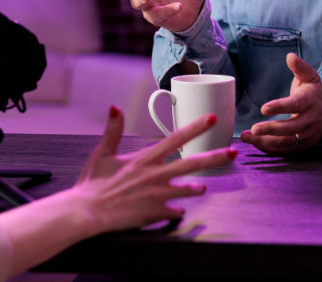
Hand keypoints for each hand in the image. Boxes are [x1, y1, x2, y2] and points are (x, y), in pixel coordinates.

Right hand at [70, 106, 236, 233]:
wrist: (87, 212)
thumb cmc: (92, 183)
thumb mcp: (101, 153)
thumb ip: (113, 130)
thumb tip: (115, 107)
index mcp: (145, 159)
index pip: (176, 138)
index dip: (195, 127)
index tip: (212, 118)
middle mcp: (156, 175)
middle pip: (192, 164)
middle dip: (215, 157)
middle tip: (233, 152)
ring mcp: (158, 196)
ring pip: (188, 190)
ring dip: (196, 188)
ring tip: (202, 187)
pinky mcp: (155, 213)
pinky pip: (173, 212)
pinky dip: (176, 210)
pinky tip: (177, 210)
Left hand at [239, 53, 321, 154]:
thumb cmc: (313, 92)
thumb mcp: (310, 77)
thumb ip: (300, 67)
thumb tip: (290, 56)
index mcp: (310, 101)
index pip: (295, 105)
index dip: (280, 107)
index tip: (264, 108)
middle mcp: (310, 120)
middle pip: (291, 128)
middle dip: (271, 130)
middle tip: (253, 129)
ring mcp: (308, 134)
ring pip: (287, 142)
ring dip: (266, 141)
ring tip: (247, 137)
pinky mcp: (304, 145)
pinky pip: (287, 150)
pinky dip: (271, 149)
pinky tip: (256, 144)